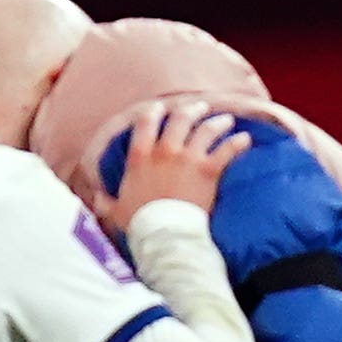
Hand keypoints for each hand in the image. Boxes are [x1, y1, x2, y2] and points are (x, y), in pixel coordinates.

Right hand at [109, 99, 249, 235]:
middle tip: (199, 108)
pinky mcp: (208, 170)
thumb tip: (95, 197)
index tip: (159, 108)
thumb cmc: (139, 223)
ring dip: (217, 122)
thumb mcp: (114, 211)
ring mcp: (188, 158)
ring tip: (226, 120)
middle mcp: (164, 151)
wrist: (164, 233)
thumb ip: (105, 201)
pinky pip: (227, 150)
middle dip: (191, 110)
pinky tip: (245, 139)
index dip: (153, 112)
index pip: (145, 123)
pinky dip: (238, 143)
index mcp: (140, 158)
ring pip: (206, 129)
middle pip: (180, 120)